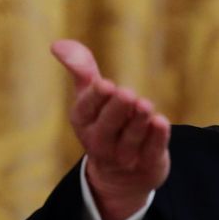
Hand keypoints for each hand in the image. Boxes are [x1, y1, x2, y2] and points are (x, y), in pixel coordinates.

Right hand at [50, 39, 170, 219]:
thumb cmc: (104, 123)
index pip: (86, 110)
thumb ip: (81, 70)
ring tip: (144, 105)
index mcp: (83, 122)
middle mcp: (100, 142)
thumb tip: (57, 44)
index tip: (104, 85)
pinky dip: (157, 138)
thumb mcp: (90, 98)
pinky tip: (161, 123)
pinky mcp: (148, 164)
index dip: (95, 99)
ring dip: (138, 122)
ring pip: (131, 139)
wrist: (122, 176)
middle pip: (108, 127)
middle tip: (127, 94)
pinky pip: (152, 151)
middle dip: (117, 110)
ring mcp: (124, 157)